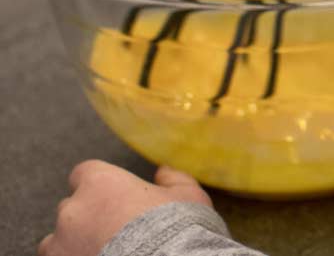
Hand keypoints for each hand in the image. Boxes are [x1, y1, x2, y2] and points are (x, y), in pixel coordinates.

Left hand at [38, 160, 212, 255]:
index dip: (99, 184)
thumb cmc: (176, 228)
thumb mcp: (189, 196)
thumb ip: (174, 178)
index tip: (114, 196)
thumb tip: (163, 171)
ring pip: (58, 240)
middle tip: (116, 230)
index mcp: (101, 182)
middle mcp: (74, 209)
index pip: (84, 173)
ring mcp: (61, 243)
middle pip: (71, 206)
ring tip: (104, 251)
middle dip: (88, 216)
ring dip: (75, 243)